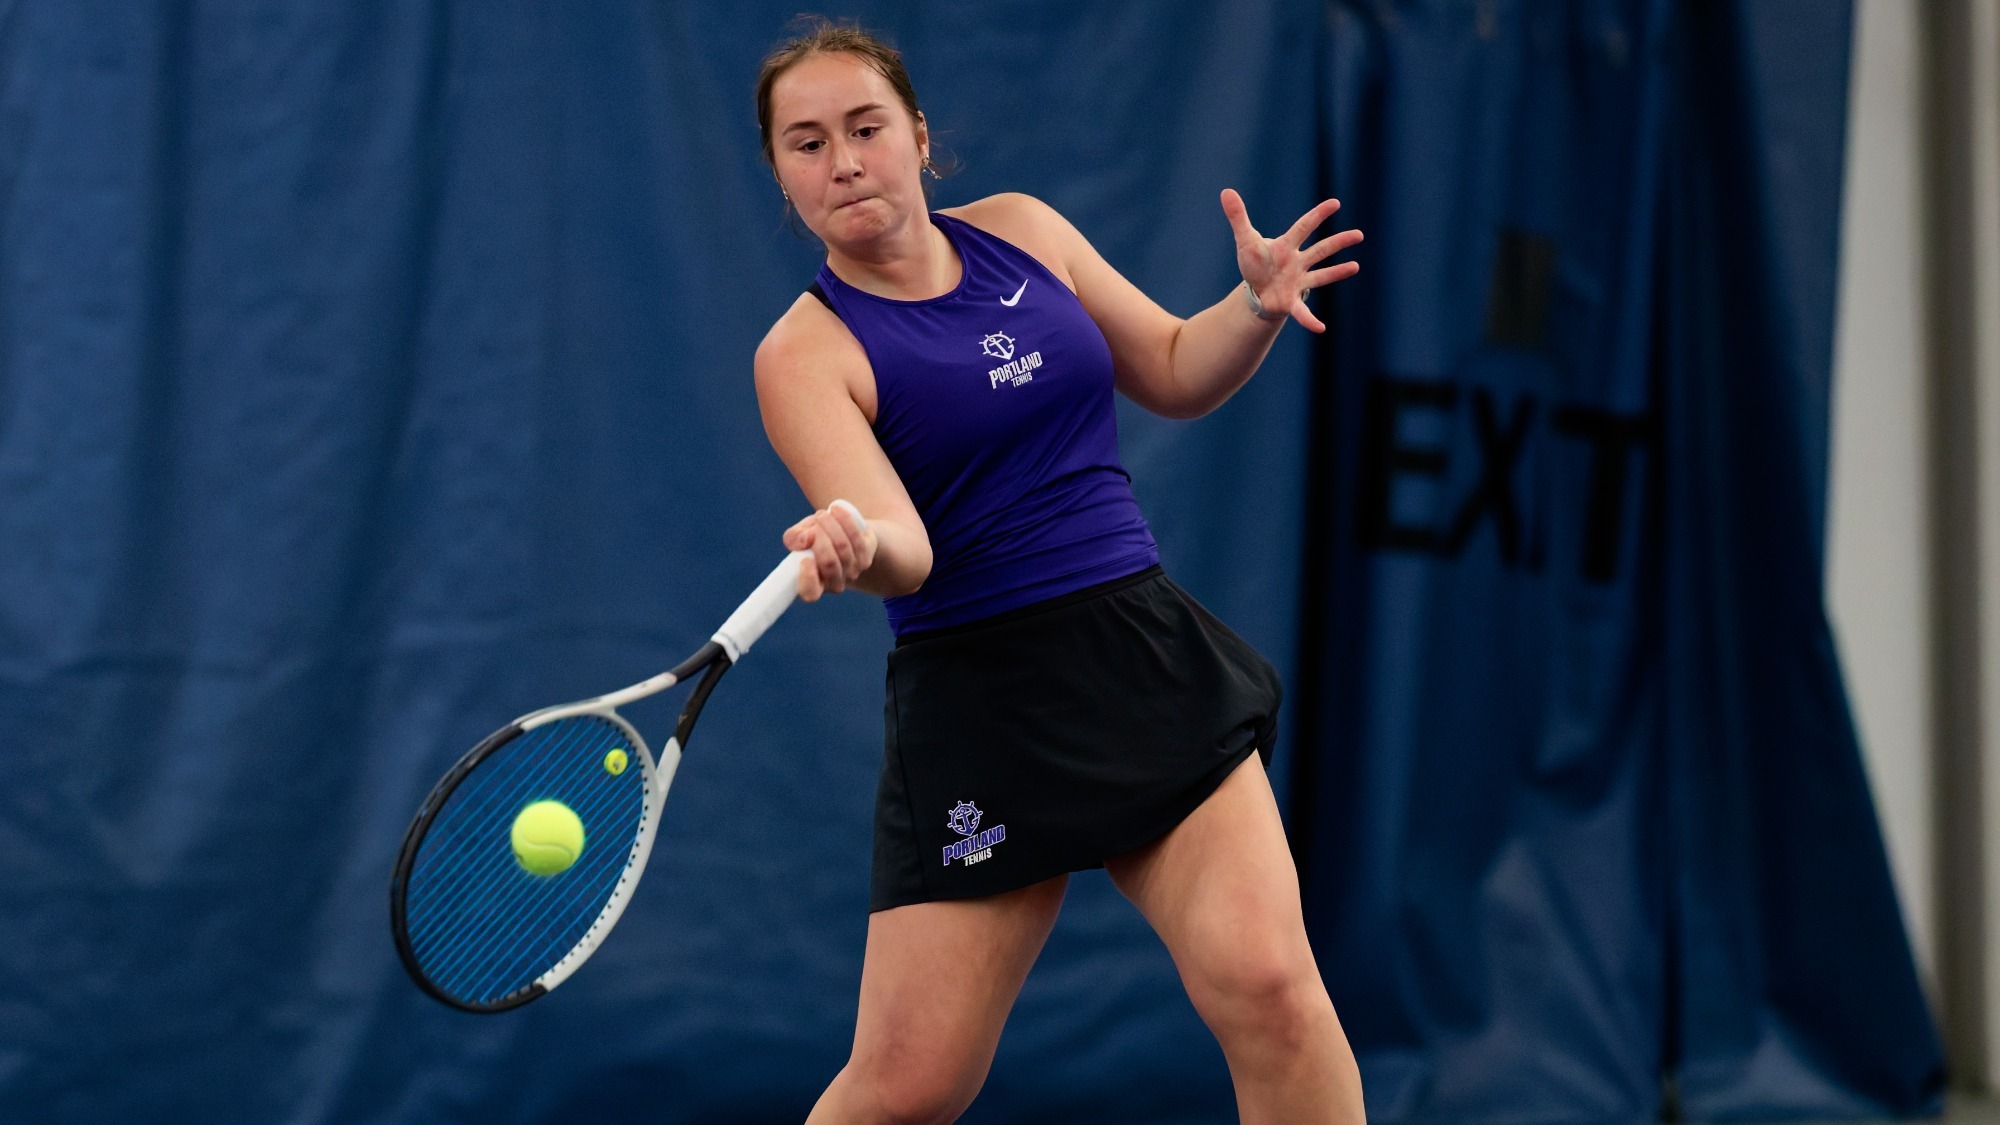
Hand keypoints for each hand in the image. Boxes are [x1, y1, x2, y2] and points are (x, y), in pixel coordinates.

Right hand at [783, 501, 876, 601]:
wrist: (845, 533)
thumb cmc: (817, 538)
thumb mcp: (801, 535)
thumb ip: (793, 538)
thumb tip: (803, 540)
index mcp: (813, 585)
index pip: (810, 593)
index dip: (808, 578)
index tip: (804, 559)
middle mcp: (834, 584)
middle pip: (828, 562)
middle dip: (819, 536)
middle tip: (814, 520)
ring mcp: (851, 573)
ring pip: (842, 547)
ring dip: (830, 524)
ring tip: (822, 514)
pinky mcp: (865, 559)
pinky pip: (856, 537)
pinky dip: (845, 520)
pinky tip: (836, 509)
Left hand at [1221, 189, 1362, 332]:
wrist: (1257, 290)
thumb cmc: (1255, 263)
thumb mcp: (1245, 240)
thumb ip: (1238, 216)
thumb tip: (1226, 191)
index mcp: (1286, 246)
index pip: (1304, 227)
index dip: (1317, 215)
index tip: (1335, 203)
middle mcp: (1297, 262)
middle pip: (1320, 250)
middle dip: (1339, 242)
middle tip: (1359, 234)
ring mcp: (1298, 281)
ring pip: (1321, 275)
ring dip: (1338, 272)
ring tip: (1356, 266)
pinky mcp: (1292, 300)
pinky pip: (1303, 311)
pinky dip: (1310, 320)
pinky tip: (1320, 328)